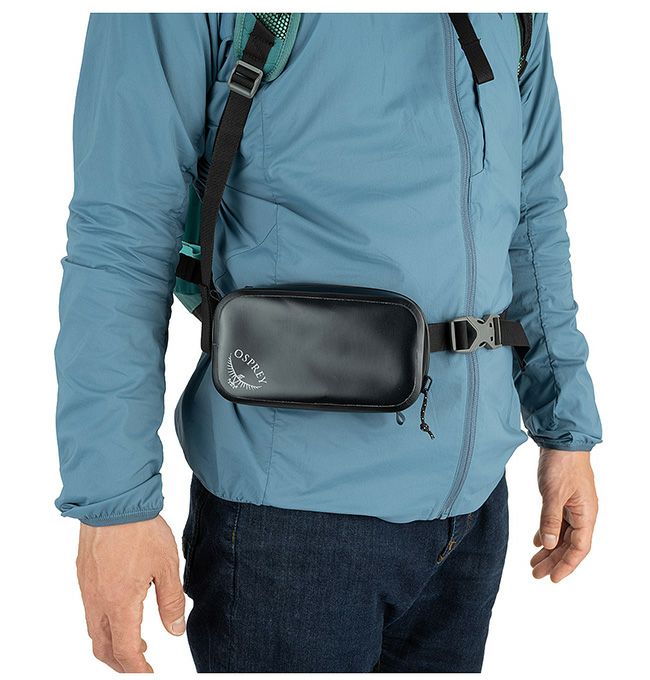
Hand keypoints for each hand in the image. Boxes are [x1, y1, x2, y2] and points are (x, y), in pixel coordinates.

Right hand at [76, 515, 184, 672]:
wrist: (114, 500)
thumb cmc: (142, 530)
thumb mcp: (168, 566)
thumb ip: (171, 601)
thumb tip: (174, 631)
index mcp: (120, 603)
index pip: (125, 650)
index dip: (137, 669)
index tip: (149, 675)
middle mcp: (98, 600)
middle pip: (103, 647)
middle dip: (120, 662)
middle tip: (140, 664)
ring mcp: (87, 588)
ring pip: (95, 629)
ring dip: (112, 642)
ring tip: (136, 640)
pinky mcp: (84, 574)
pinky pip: (90, 609)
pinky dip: (105, 621)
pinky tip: (122, 608)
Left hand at [531, 448, 597, 582]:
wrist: (561, 439)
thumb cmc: (561, 464)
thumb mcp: (553, 493)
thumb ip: (550, 520)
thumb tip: (549, 545)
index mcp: (586, 514)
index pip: (579, 548)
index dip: (566, 565)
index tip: (552, 579)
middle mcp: (583, 513)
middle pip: (570, 545)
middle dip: (553, 561)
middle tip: (536, 574)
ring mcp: (574, 506)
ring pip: (563, 535)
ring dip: (549, 549)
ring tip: (533, 563)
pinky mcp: (564, 498)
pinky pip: (558, 522)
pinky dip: (547, 533)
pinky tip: (537, 541)